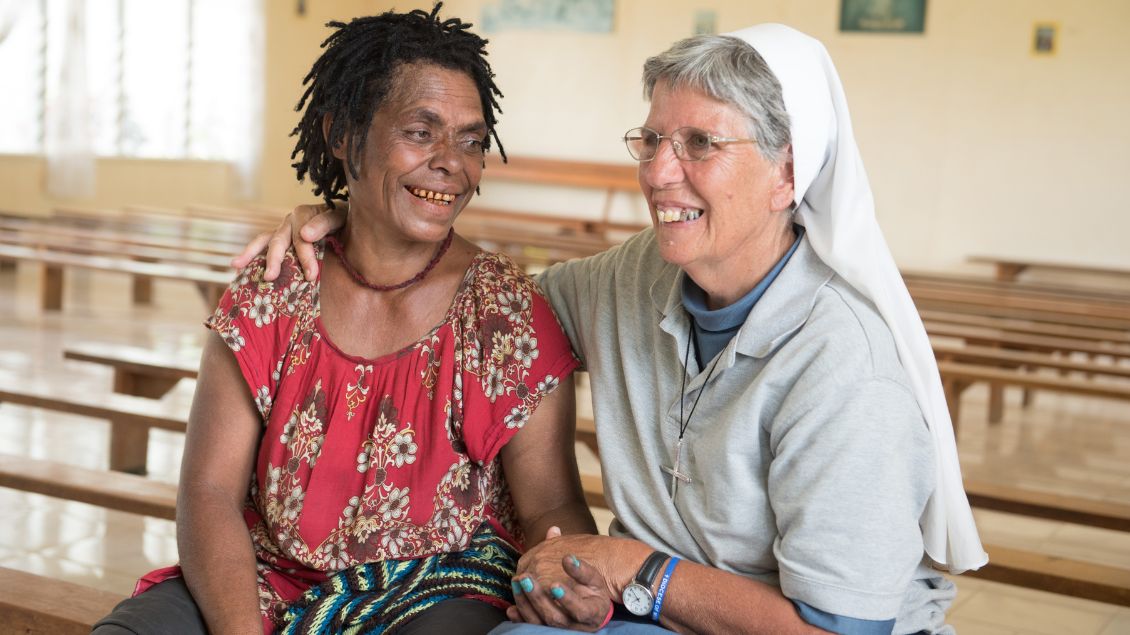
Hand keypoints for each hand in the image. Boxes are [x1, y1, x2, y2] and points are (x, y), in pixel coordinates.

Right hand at [230, 204, 345, 280]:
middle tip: (270, 277)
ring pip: (264, 241)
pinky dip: (250, 257)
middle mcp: (289, 222)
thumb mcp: (340, 216)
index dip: (305, 257)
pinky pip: (262, 247)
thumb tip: (304, 234)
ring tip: (236, 265)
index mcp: (303, 214)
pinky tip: (238, 268)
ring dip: (250, 254)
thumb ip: (325, 223)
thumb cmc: (345, 220)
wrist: (346, 219)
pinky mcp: (280, 240)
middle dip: (274, 259)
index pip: (301, 239)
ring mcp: (282, 231)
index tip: (311, 276)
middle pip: (278, 241)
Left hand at [508, 528, 616, 630]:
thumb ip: (582, 570)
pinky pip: (531, 628)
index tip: (554, 585)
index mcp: (591, 613)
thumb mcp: (594, 579)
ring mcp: (559, 631)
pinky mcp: (546, 631)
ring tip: (517, 583)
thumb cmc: (593, 591)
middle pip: (555, 617)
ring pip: (540, 623)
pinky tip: (511, 608)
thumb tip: (568, 558)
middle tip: (526, 578)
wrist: (590, 607)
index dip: (567, 599)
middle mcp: (574, 626)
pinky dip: (520, 619)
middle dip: (538, 598)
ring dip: (526, 604)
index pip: (580, 610)